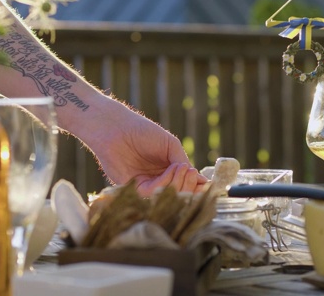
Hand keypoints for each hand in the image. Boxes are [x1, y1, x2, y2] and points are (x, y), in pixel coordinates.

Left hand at [87, 101, 207, 195]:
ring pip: (167, 195)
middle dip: (189, 186)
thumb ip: (182, 162)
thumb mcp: (170, 145)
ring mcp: (147, 185)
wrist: (117, 127)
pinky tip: (171, 169)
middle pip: (178, 193)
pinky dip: (165, 182)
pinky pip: (153, 192)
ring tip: (183, 169)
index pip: (185, 184)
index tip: (207, 185)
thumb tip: (200, 180)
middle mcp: (158, 180)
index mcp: (168, 170)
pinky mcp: (134, 188)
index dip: (196, 187)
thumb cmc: (143, 131)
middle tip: (193, 174)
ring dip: (179, 183)